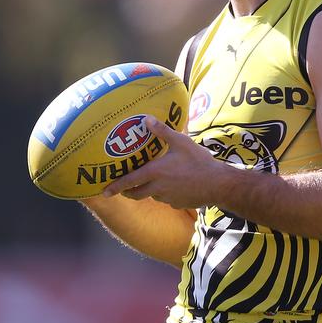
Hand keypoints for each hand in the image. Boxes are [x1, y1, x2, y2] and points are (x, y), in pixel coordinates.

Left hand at [101, 116, 225, 208]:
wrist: (218, 184)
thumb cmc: (198, 161)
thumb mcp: (181, 142)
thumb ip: (162, 131)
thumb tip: (146, 119)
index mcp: (155, 172)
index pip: (129, 182)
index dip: (115, 187)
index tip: (104, 192)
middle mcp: (157, 188)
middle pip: (136, 194)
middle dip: (127, 192)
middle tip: (123, 189)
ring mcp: (168, 198)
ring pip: (152, 195)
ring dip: (148, 190)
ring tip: (153, 181)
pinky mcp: (177, 204)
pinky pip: (167, 199)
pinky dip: (165, 193)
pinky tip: (175, 185)